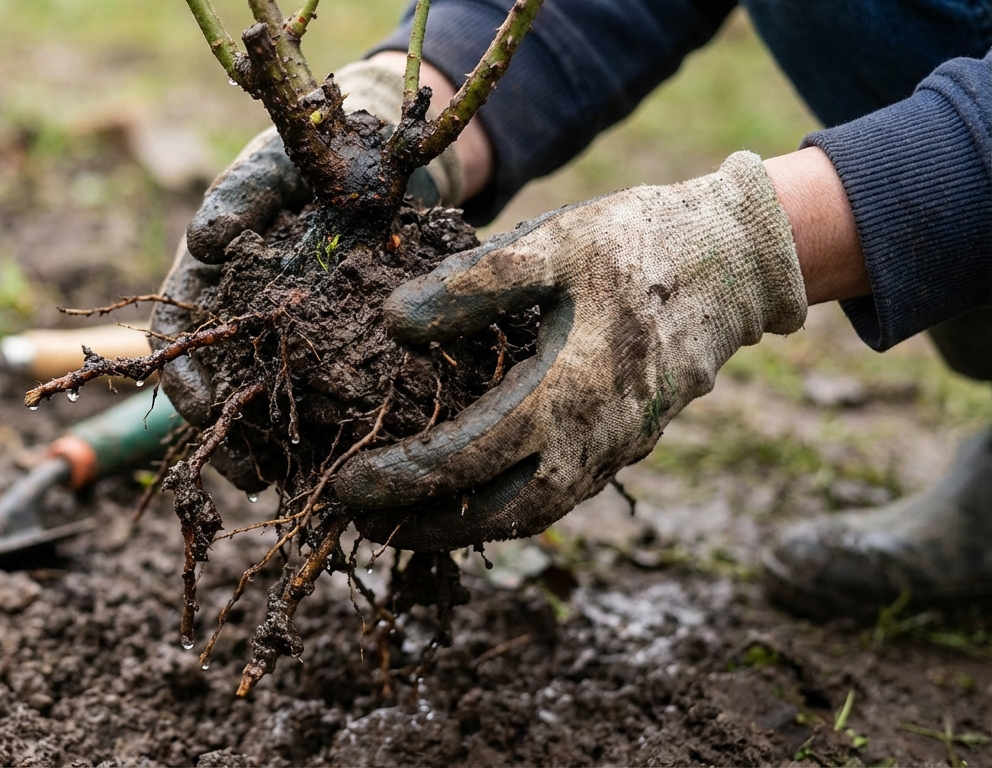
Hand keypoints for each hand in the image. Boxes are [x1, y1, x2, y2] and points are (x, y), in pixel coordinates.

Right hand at [152, 59, 472, 487]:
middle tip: (253, 475)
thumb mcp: (277, 163)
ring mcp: (287, 338)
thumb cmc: (315, 152)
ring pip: (265, 405)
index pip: (175, 340)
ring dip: (272, 449)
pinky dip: (323, 432)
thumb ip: (240, 196)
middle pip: (218, 391)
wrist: (383, 155)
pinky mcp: (336, 348)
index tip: (200, 408)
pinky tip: (342, 458)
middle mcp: (239, 317)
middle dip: (227, 437)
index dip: (181, 377)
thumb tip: (206, 242)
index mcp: (209, 277)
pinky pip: (323, 398)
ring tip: (293, 482)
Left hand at [333, 152, 808, 550]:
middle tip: (364, 523)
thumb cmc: (637, 243)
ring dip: (465, 525)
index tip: (347, 484)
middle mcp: (594, 438)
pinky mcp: (628, 441)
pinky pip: (560, 493)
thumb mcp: (553, 245)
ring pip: (533, 513)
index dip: (402, 480)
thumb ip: (470, 286)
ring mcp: (617, 447)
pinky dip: (508, 505)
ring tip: (406, 522)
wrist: (736, 258)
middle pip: (498, 513)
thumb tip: (390, 323)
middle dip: (426, 526)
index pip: (465, 460)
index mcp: (566, 391)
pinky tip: (473, 492)